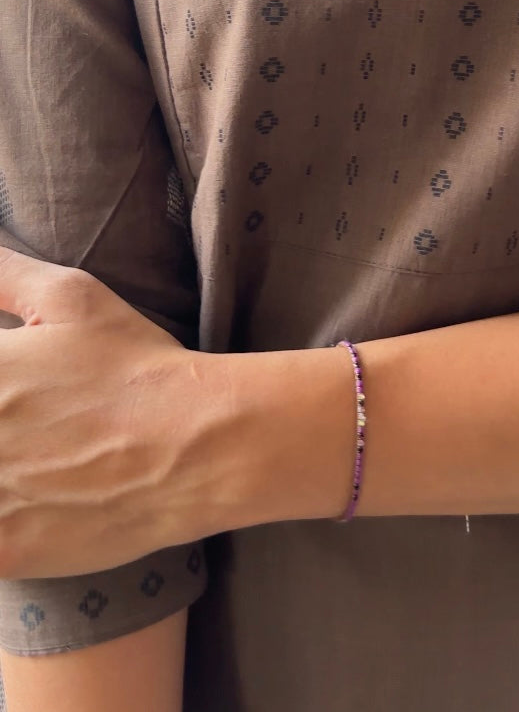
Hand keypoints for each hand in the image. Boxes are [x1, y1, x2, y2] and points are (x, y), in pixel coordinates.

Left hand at [0, 248, 199, 579]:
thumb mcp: (72, 297)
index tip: (9, 391)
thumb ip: (7, 272)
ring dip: (2, 470)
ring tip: (27, 460)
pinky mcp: (4, 550)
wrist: (194, 445)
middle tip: (19, 427)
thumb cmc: (135, 365)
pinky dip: (5, 520)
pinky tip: (24, 503)